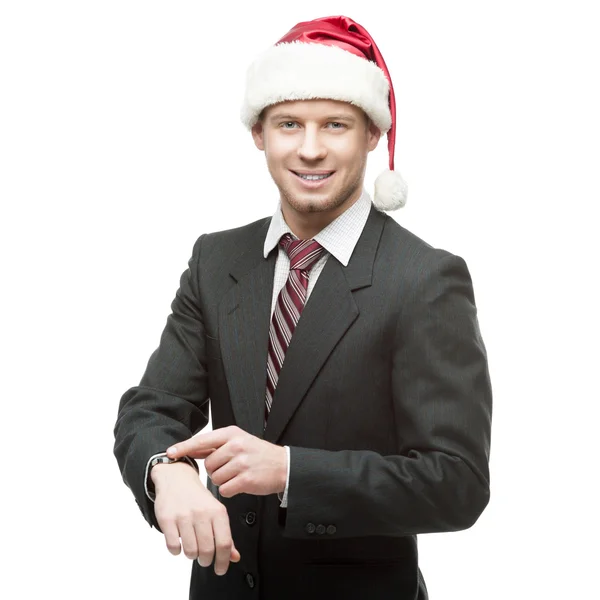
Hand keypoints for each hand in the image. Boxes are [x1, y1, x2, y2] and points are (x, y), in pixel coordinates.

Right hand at [151, 461, 240, 574]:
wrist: (177, 477)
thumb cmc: (198, 499)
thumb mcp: (216, 512)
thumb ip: (225, 536)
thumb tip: (234, 557)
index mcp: (218, 511)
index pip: (224, 543)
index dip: (223, 561)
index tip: (220, 569)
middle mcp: (202, 513)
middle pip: (207, 550)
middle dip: (205, 560)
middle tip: (204, 559)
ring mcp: (184, 515)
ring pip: (190, 551)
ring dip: (191, 555)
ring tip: (192, 547)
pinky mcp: (167, 518)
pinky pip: (173, 546)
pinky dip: (176, 550)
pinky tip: (179, 542)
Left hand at [167, 426, 286, 498]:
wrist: (283, 466)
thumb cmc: (258, 454)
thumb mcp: (239, 441)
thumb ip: (216, 445)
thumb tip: (190, 449)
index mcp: (232, 433)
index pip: (202, 440)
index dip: (184, 447)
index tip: (170, 453)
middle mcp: (236, 445)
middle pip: (208, 464)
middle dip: (215, 470)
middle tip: (230, 468)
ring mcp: (241, 462)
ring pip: (215, 478)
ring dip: (223, 480)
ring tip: (238, 474)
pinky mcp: (246, 479)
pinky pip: (224, 489)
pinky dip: (230, 490)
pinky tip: (241, 483)